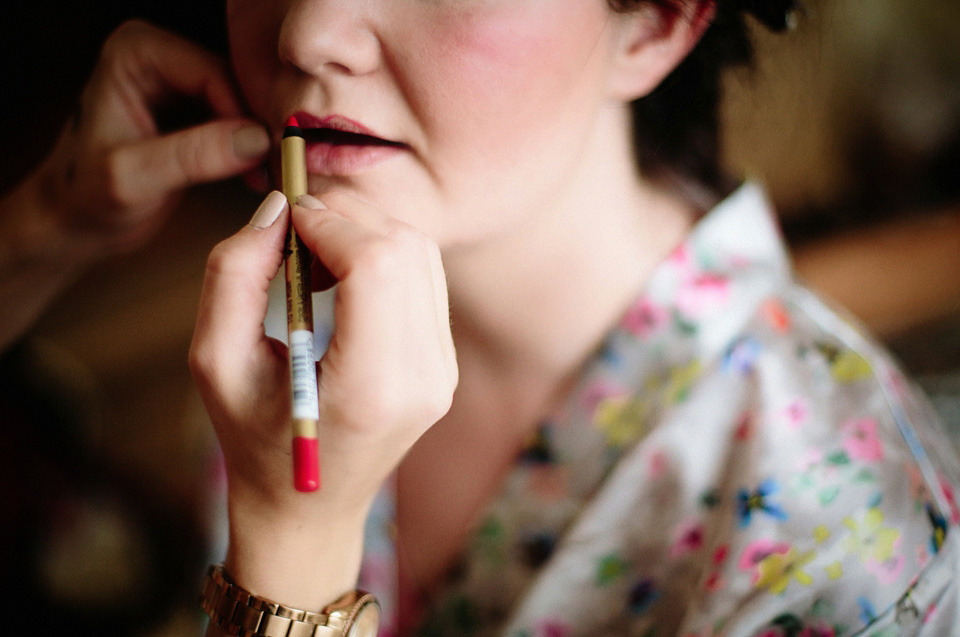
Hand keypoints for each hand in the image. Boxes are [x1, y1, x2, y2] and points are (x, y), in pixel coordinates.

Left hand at [14, 20, 268, 261]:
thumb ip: (192, 156)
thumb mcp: (135, 178)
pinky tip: (259, 175)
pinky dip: (254, 147)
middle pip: (236, 82)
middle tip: (279, 167)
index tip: (268, 155)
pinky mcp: (196, 109)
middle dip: (259, 125)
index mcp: (136, 53)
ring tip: (270, 175)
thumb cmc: (86, 196)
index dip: (245, 112)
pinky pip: (241, 119)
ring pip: (245, 101)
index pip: (213, 71)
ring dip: (262, 139)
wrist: (75, 221)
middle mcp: (160, 57)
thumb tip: (256, 140)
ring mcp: (179, 81)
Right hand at [189, 190, 456, 608]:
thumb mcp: (215, 362)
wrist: (308, 507)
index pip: (377, 262)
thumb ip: (234, 276)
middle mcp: (424, 377)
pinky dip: (383, 256)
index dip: (330, 220)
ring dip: (365, 233)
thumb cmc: (252, 441)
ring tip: (312, 260)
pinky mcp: (444, 363)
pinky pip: (425, 277)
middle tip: (293, 235)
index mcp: (371, 387)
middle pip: (404, 248)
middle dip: (346, 218)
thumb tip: (278, 207)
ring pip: (420, 253)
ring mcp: (442, 371)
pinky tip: (340, 279)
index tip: (285, 218)